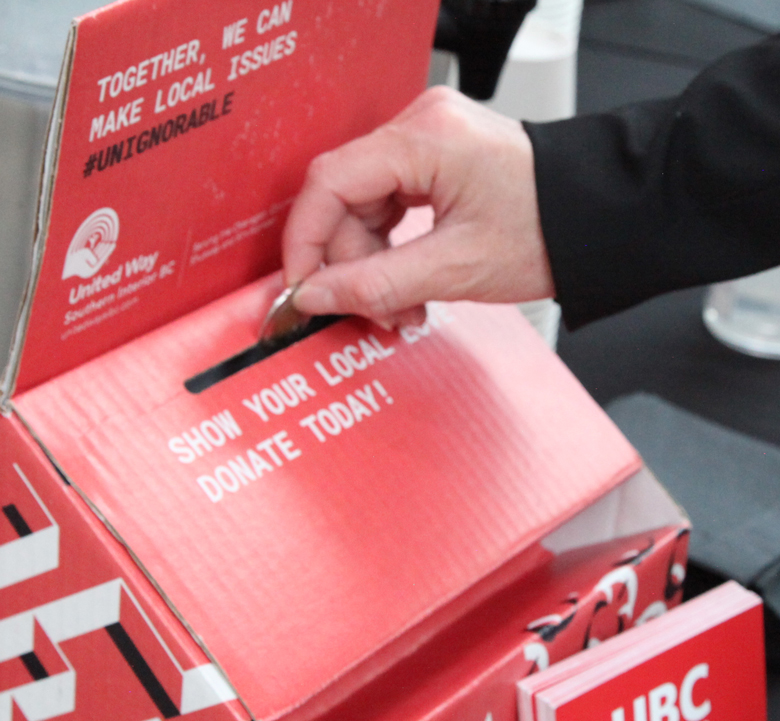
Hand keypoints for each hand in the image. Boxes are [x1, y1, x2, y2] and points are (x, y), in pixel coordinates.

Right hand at [282, 85, 554, 328]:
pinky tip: (408, 283)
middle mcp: (421, 126)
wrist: (599, 220)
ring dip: (374, 264)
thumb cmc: (549, 231)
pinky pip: (389, 205)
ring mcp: (428, 140)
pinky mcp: (436, 159)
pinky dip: (391, 249)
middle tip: (376, 311)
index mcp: (425, 137)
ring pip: (364, 207)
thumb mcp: (455, 268)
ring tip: (402, 307)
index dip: (306, 242)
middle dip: (354, 265)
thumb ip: (377, 284)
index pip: (329, 183)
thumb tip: (317, 294)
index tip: (303, 288)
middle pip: (346, 199)